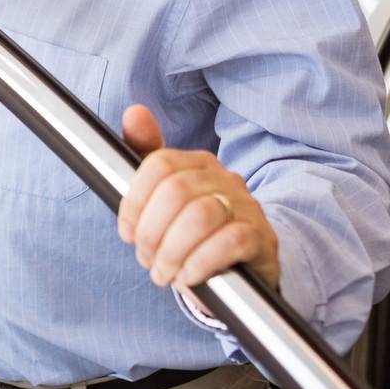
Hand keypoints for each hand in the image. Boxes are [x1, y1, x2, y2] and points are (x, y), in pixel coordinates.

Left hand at [116, 105, 279, 291]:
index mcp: (197, 163)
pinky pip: (229, 242)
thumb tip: (134, 112)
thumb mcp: (166, 195)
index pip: (158, 165)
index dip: (135, 201)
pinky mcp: (262, 237)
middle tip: (145, 258)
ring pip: (200, 216)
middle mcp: (224, 177)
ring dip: (172, 251)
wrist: (243, 260)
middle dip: (151, 232)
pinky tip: (188, 276)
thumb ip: (145, 153)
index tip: (127, 232)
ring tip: (164, 272)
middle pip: (176, 192)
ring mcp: (246, 206)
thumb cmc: (194, 226)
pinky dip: (200, 262)